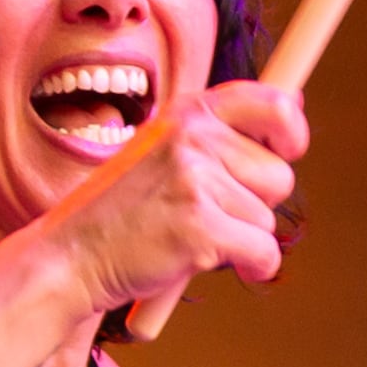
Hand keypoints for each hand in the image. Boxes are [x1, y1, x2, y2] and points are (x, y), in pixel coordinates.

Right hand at [42, 79, 307, 321]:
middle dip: (256, 203)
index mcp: (188, 113)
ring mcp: (196, 181)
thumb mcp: (166, 149)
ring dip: (241, 237)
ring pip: (268, 219)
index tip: (287, 151)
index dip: (292, 130)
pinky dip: (252, 267)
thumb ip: (223, 130)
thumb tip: (294, 99)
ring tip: (191, 233)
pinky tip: (211, 262)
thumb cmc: (127, 208)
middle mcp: (193, 138)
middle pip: (280, 175)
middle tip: (206, 212)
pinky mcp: (201, 227)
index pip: (273, 103)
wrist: (72, 255)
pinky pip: (265, 252)